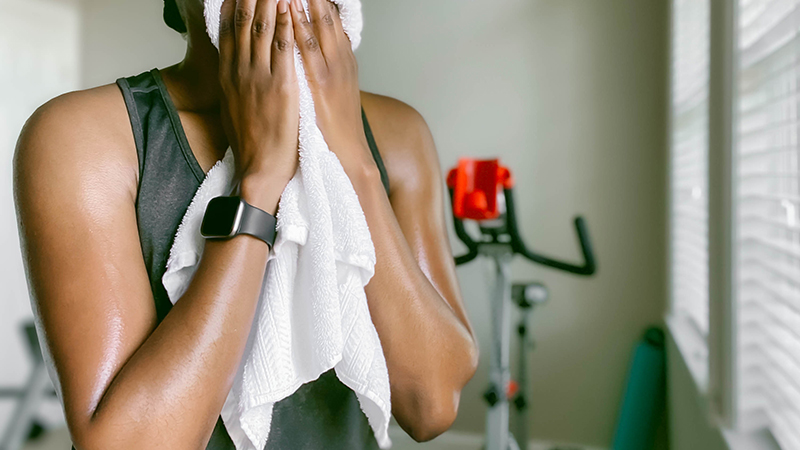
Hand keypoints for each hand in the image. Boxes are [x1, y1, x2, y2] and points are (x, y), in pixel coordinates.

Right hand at [218, 0, 299, 194]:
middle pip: (242, 22)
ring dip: (269, 2)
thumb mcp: (232, 104)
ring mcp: (259, 77)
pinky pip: (283, 49)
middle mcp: (240, 71)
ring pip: (262, 29)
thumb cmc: (250, 139)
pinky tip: (289, 8)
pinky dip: (286, 25)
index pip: (226, 30)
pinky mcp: (281, 87)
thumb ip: (234, 80)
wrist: (260, 166)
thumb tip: (235, 65)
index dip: (232, 4)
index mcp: (228, 75)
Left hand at [289, 0, 375, 175]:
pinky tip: (287, 7)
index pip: (332, 18)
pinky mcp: (318, 83)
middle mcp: (341, 60)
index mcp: (344, 60)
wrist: (346, 154)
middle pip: (326, 14)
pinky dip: (296, 24)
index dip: (320, 0)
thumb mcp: (338, 89)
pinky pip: (305, 46)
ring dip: (302, 1)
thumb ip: (331, 66)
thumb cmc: (336, 124)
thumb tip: (323, 48)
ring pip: (317, 24)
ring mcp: (331, 69)